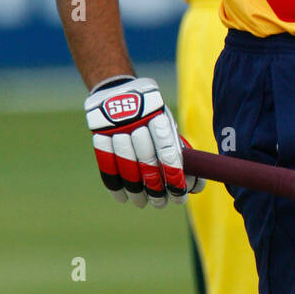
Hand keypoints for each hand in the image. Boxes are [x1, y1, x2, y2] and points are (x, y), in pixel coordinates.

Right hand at [84, 75, 203, 207]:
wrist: (118, 89)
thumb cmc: (151, 113)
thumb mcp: (165, 121)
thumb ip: (175, 148)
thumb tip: (195, 183)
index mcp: (158, 116)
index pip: (168, 151)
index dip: (174, 175)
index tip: (180, 193)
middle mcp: (137, 120)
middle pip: (146, 161)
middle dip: (155, 187)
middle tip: (161, 204)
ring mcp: (115, 126)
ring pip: (126, 166)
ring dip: (135, 190)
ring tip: (142, 203)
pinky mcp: (99, 133)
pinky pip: (106, 164)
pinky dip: (114, 184)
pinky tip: (122, 198)